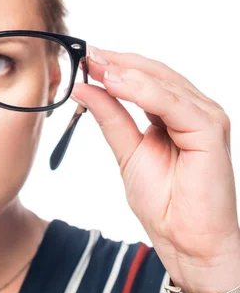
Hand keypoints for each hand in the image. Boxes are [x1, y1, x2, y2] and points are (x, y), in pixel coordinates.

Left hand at [70, 46, 239, 292]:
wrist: (184, 238)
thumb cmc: (163, 201)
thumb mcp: (126, 150)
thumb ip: (110, 117)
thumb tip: (84, 87)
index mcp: (175, 114)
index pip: (144, 78)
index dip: (113, 66)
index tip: (83, 56)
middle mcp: (194, 110)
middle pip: (154, 73)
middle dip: (117, 62)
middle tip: (85, 54)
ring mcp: (205, 118)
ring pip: (163, 83)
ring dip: (126, 72)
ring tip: (94, 65)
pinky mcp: (210, 131)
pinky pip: (173, 104)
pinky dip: (143, 91)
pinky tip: (115, 83)